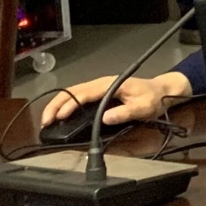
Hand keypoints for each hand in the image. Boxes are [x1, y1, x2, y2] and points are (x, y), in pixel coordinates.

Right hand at [40, 72, 191, 127]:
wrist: (161, 91)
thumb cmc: (152, 98)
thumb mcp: (142, 107)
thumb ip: (125, 113)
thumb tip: (105, 118)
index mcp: (110, 84)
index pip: (84, 93)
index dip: (70, 105)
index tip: (59, 118)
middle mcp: (101, 83)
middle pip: (73, 91)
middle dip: (56, 105)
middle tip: (45, 121)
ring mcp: (100, 87)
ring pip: (73, 92)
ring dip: (58, 104)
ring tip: (48, 120)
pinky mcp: (100, 93)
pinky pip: (79, 96)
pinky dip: (66, 104)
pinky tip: (60, 115)